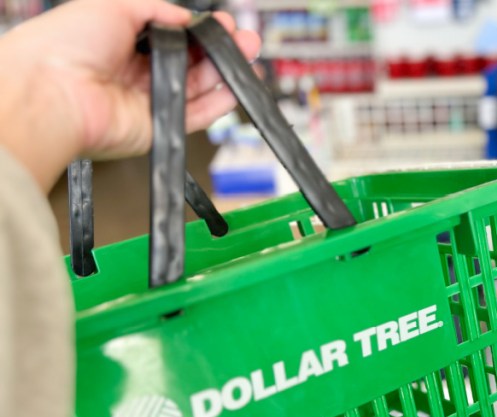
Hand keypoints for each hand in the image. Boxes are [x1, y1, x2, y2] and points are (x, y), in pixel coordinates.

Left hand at [0, 0, 260, 189]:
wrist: (52, 90)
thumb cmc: (66, 45)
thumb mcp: (114, 6)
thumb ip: (157, 10)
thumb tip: (188, 19)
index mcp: (122, 41)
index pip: (173, 37)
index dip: (199, 31)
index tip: (223, 24)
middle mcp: (136, 72)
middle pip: (190, 62)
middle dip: (220, 50)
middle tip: (245, 40)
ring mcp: (149, 100)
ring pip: (197, 87)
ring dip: (225, 73)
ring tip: (247, 57)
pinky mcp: (159, 127)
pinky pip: (196, 115)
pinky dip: (219, 102)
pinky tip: (236, 86)